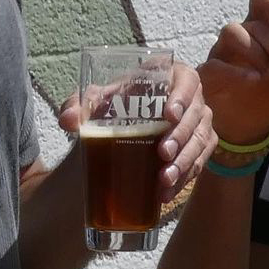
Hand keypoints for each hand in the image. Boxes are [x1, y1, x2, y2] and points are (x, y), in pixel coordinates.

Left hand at [57, 62, 215, 202]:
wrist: (128, 124)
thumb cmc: (118, 103)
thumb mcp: (100, 100)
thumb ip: (80, 104)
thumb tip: (67, 119)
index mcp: (170, 76)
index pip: (186, 79)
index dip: (181, 96)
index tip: (168, 115)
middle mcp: (190, 97)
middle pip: (195, 115)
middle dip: (180, 136)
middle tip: (162, 153)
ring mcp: (199, 122)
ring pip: (201, 141)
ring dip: (185, 162)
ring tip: (164, 180)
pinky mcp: (201, 146)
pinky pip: (201, 162)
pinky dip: (185, 178)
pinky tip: (166, 193)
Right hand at [199, 0, 268, 145]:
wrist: (245, 124)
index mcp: (263, 29)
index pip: (262, 0)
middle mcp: (242, 34)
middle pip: (253, 19)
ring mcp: (223, 51)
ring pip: (233, 31)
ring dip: (256, 52)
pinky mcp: (211, 72)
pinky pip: (217, 62)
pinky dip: (235, 71)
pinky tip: (252, 81)